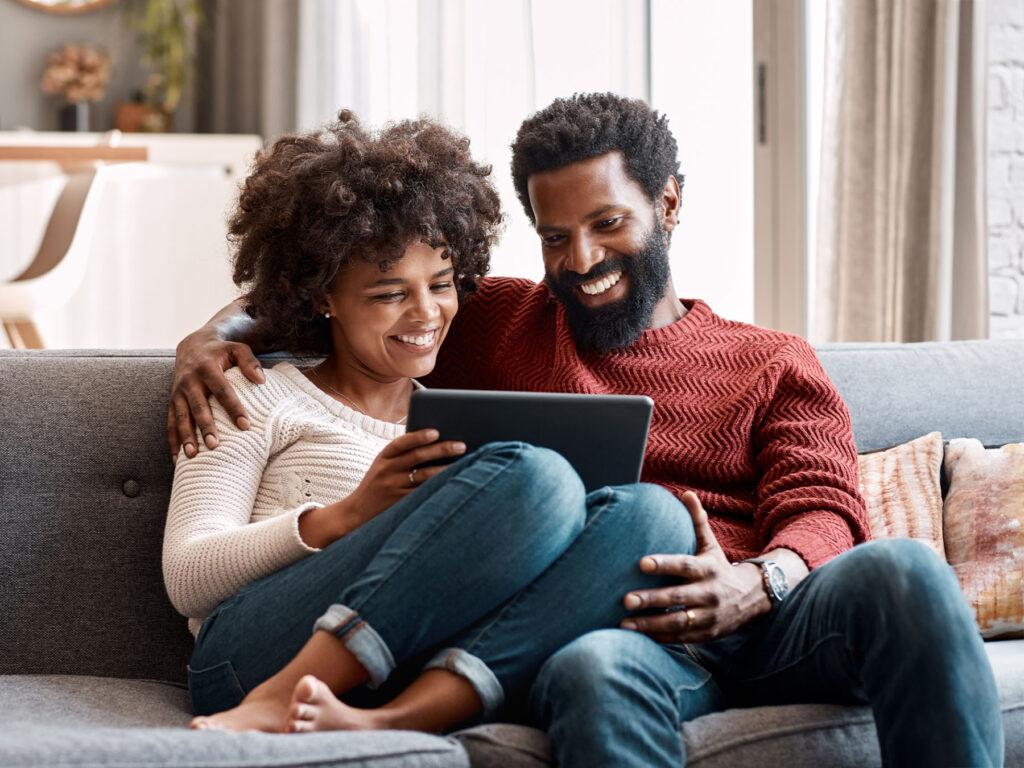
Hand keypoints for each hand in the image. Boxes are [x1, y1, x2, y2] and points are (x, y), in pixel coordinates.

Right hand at [167, 327, 264, 461]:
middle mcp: (189, 381)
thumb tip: (262, 380)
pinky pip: (170, 423)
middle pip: (198, 406)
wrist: (193, 346)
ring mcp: (178, 393)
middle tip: (214, 445)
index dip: (233, 408)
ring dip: (185, 437)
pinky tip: (176, 459)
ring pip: (180, 417)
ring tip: (192, 456)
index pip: (222, 390)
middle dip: (205, 426)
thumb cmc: (221, 351)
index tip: (245, 425)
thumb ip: (249, 361)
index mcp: (207, 368)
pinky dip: (173, 441)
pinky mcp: (172, 401)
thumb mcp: (237, 348)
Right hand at [343, 429, 466, 524]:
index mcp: (383, 457)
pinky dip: (438, 486)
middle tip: (461, 445)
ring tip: (463, 462)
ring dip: (444, 468)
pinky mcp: (400, 503)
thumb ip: (403, 455)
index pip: (401, 443)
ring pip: (423, 476)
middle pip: (417, 457)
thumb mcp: (384, 466)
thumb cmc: (379, 483)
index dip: (418, 437)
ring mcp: (393, 487)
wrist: (357, 512)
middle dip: (441, 449)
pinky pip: (423, 493)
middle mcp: (386, 471)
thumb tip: (438, 442)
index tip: (436, 432)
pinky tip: (453, 481)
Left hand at [619, 491, 769, 642]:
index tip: (641, 563)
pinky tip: (638, 636)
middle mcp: (709, 593)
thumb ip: (697, 521)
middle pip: (677, 597)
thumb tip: (685, 493)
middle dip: (651, 599)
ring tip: (623, 623)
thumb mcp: (711, 545)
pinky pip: (681, 638)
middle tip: (625, 599)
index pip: (684, 565)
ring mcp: (709, 616)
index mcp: (707, 569)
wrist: (752, 597)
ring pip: (677, 622)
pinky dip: (660, 638)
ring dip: (650, 624)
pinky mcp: (706, 634)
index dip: (663, 564)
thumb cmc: (719, 567)